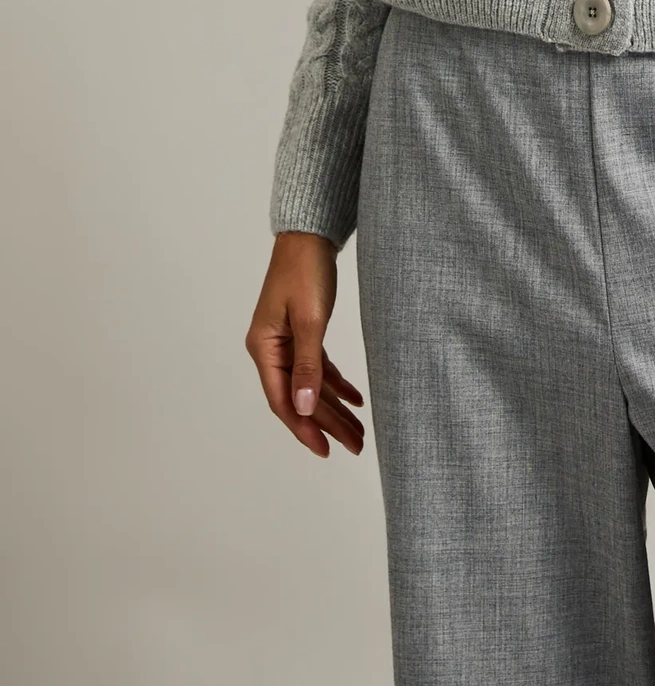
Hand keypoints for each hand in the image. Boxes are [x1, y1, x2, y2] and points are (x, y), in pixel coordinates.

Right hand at [245, 231, 365, 458]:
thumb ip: (307, 365)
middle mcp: (271, 348)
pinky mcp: (302, 331)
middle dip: (326, 423)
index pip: (283, 400)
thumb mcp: (310, 320)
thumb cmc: (306, 270)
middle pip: (299, 396)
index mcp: (264, 348)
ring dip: (333, 407)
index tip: (326, 450)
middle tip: (355, 445)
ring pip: (310, 384)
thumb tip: (302, 409)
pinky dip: (335, 383)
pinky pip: (317, 366)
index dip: (304, 428)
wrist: (310, 234)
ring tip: (358, 430)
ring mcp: (285, 340)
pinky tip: (354, 399)